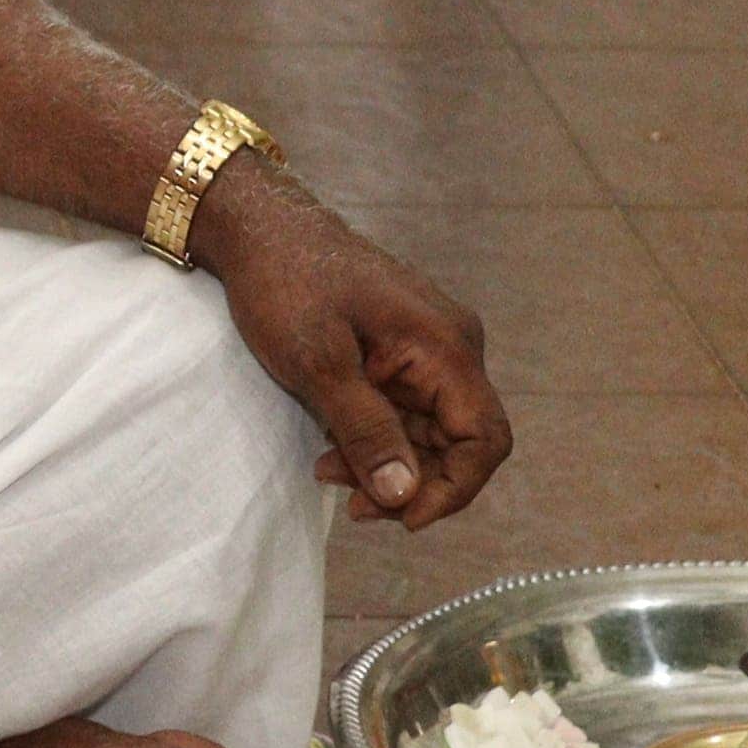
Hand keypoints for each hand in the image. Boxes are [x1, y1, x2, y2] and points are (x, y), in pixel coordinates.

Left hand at [197, 165, 510, 523]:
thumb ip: (366, 431)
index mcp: (446, 345)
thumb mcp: (319, 365)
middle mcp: (452, 347)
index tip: (401, 517)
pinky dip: (376, 439)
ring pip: (430, 433)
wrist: (262, 229)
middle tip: (351, 504)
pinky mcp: (404, 352)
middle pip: (460, 443)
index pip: (485, 438)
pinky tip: (332, 449)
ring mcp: (430, 349)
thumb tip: (403, 494)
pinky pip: (407, 411)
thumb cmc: (288, 284)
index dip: (454, 490)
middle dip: (410, 482)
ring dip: (387, 465)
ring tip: (327, 472)